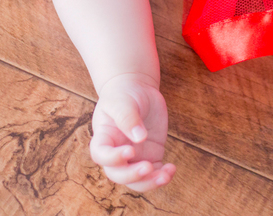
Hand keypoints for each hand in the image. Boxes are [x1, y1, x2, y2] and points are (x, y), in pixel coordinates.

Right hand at [90, 72, 176, 191]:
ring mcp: (134, 156)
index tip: (130, 150)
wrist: (138, 90)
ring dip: (149, 182)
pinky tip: (171, 169)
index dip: (112, 158)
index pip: (100, 155)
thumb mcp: (123, 101)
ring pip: (136, 181)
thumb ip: (128, 117)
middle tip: (148, 167)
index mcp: (104, 137)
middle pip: (117, 174)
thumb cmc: (125, 94)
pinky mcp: (150, 156)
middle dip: (132, 175)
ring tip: (165, 175)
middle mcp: (116, 151)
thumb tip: (140, 138)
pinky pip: (154, 173)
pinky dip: (162, 176)